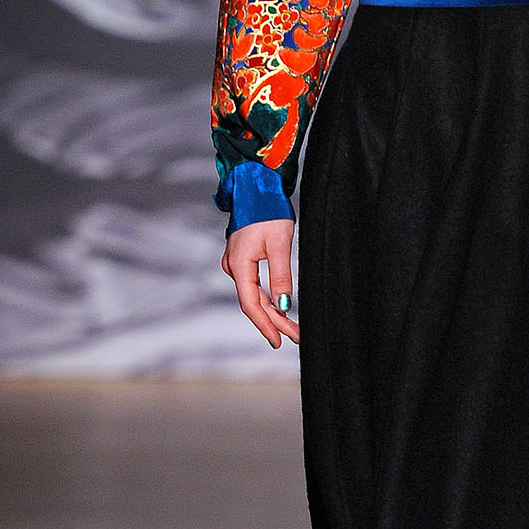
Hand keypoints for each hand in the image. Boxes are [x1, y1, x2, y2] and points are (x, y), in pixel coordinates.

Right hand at [221, 217, 298, 346]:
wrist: (257, 187)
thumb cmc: (268, 211)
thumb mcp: (280, 244)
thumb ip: (281, 276)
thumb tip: (284, 305)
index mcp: (239, 264)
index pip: (250, 304)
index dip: (265, 324)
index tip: (278, 340)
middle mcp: (233, 266)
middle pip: (253, 302)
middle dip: (274, 321)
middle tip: (295, 336)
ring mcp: (235, 263)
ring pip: (253, 295)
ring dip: (272, 311)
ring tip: (291, 328)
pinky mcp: (241, 259)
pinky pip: (253, 285)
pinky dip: (266, 298)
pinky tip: (279, 308)